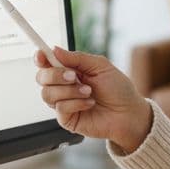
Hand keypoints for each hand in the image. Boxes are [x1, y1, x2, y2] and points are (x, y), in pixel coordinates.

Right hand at [34, 46, 152, 152]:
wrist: (128, 113)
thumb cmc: (118, 89)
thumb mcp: (100, 66)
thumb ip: (77, 58)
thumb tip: (54, 50)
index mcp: (70, 70)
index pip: (47, 63)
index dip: (40, 58)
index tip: (41, 55)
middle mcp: (63, 86)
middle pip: (42, 78)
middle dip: (55, 75)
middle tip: (74, 76)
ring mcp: (64, 102)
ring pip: (48, 94)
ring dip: (70, 91)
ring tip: (89, 92)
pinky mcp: (67, 118)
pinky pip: (60, 108)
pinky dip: (76, 103)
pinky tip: (90, 103)